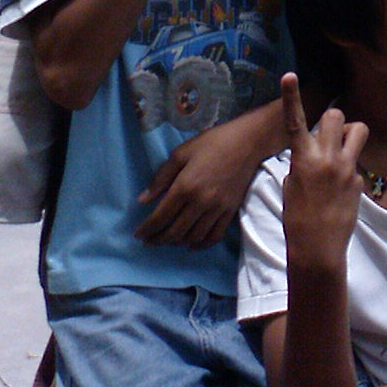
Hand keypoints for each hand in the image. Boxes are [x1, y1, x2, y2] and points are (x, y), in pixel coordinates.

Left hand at [136, 110, 275, 247]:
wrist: (248, 142)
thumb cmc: (212, 143)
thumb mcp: (181, 153)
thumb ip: (161, 177)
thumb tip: (143, 200)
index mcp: (185, 187)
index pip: (161, 217)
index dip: (147, 229)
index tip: (138, 234)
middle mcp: (200, 202)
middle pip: (175, 231)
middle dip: (159, 239)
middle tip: (149, 241)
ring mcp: (217, 209)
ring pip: (193, 237)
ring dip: (177, 243)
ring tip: (168, 241)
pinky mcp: (231, 211)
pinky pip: (214, 235)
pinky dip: (201, 244)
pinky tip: (192, 244)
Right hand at [278, 73, 368, 267]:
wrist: (317, 247)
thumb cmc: (296, 219)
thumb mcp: (290, 187)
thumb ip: (301, 164)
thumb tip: (310, 156)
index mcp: (302, 159)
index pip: (295, 121)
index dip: (291, 97)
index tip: (290, 75)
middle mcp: (327, 158)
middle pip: (337, 116)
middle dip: (334, 120)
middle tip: (329, 135)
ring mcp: (347, 168)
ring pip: (359, 130)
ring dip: (350, 135)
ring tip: (342, 150)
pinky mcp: (360, 181)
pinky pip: (357, 164)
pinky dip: (350, 170)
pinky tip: (341, 191)